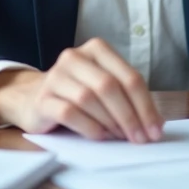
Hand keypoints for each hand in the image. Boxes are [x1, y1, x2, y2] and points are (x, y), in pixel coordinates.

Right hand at [0, 37, 163, 142]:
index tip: (156, 130)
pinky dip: (89, 127)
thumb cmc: (77, 94)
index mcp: (97, 50)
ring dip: (110, 122)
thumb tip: (155, 124)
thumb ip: (127, 97)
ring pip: (89, 99)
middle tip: (141, 139)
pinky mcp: (42, 99)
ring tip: (120, 137)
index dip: (146, 105)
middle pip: (109, 86)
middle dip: (130, 116)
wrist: (32, 98)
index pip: (129, 77)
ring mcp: (56, 76)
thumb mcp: (103, 87)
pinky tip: (99, 136)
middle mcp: (75, 57)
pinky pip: (69, 113)